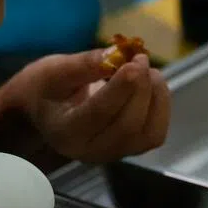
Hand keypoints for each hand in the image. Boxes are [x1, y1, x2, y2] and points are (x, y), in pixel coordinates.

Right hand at [13, 49, 169, 163]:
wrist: (47, 110)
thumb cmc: (46, 88)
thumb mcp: (55, 70)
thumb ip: (84, 64)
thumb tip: (116, 54)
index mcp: (66, 132)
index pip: (98, 114)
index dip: (120, 89)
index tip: (134, 63)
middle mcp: (91, 151)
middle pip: (127, 126)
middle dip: (141, 90)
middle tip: (140, 58)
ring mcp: (113, 153)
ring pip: (148, 134)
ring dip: (156, 98)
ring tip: (149, 71)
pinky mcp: (130, 148)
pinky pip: (155, 132)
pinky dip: (161, 106)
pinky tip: (152, 84)